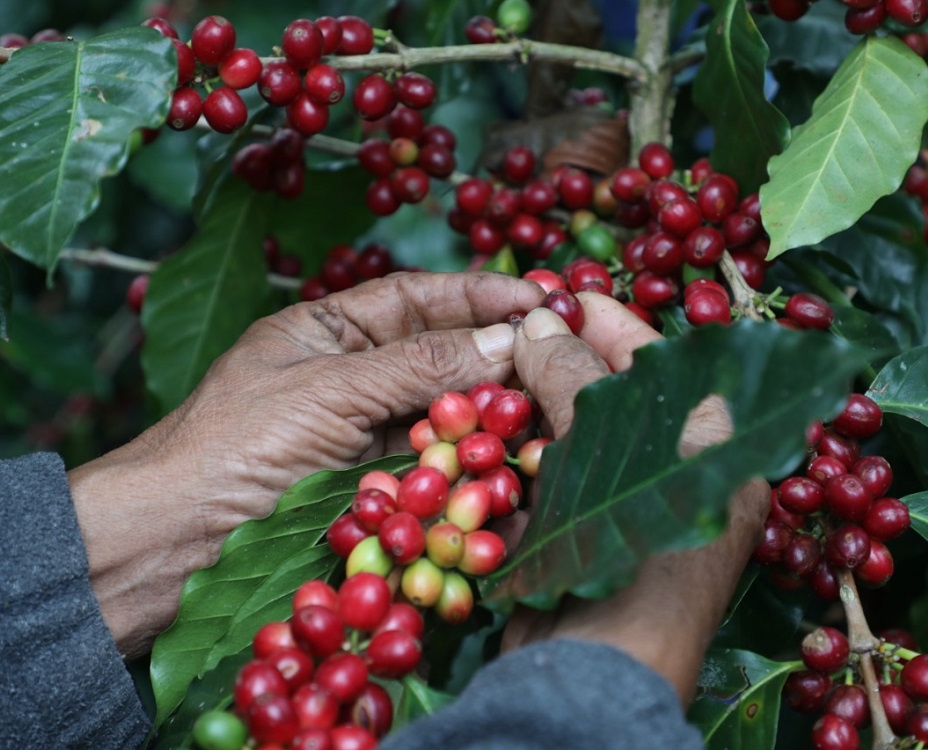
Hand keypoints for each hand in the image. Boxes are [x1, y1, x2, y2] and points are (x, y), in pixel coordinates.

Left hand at [69, 271, 544, 656]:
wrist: (177, 540)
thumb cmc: (234, 445)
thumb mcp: (327, 389)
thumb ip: (417, 364)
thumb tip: (506, 340)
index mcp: (327, 329)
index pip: (415, 298)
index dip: (477, 292)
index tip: (538, 293)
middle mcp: (352, 376)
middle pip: (440, 353)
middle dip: (498, 351)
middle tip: (560, 350)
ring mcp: (366, 434)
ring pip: (446, 411)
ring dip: (494, 408)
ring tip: (549, 401)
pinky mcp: (377, 488)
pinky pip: (437, 465)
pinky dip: (474, 459)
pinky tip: (511, 453)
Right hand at [500, 292, 768, 706]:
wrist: (595, 665)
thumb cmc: (624, 543)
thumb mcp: (602, 444)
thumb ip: (569, 375)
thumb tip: (538, 321)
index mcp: (709, 446)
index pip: (659, 360)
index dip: (609, 321)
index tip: (562, 293)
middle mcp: (670, 476)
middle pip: (606, 398)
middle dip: (554, 363)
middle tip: (512, 329)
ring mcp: (618, 510)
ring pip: (565, 439)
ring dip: (523, 410)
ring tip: (485, 372)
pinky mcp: (573, 539)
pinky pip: (541, 481)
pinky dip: (510, 459)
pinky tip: (474, 434)